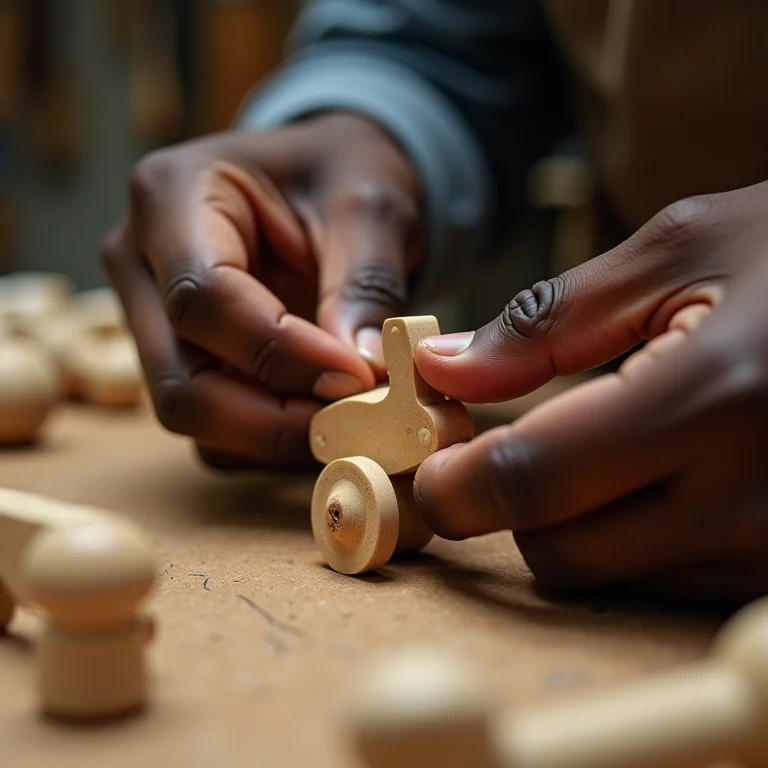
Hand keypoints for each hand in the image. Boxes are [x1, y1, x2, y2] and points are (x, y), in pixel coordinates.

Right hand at [101, 113, 420, 466]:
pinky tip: (327, 420)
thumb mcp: (370, 206)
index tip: (358, 377)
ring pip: (192, 415)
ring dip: (275, 436)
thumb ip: (366, 283)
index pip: (202, 299)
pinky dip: (272, 440)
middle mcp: (142, 265)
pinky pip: (214, 428)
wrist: (329, 183)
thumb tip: (363, 370)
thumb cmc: (342, 176)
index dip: (281, 353)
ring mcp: (152, 320)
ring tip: (352, 421)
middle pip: (180, 381)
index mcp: (169, 197)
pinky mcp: (183, 359)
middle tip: (358, 422)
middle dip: (273, 418)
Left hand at [414, 182, 767, 603]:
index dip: (459, 485)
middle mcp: (752, 495)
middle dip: (508, 507)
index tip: (431, 469)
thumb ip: (549, 320)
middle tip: (504, 451)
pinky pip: (670, 579)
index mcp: (715, 393)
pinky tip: (659, 473)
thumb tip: (445, 369)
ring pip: (611, 574)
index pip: (535, 479)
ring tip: (605, 446)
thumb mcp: (684, 251)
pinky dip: (634, 534)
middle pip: (561, 551)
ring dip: (574, 519)